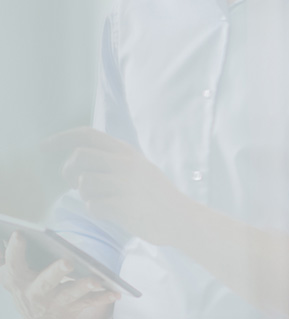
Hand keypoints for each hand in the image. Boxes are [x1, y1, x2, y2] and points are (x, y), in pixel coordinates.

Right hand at [0, 232, 117, 318]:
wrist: (36, 316)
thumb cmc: (28, 283)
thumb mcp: (16, 272)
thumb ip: (16, 255)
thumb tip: (19, 231)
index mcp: (19, 279)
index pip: (13, 264)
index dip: (15, 250)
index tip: (20, 234)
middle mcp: (35, 292)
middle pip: (45, 282)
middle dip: (56, 271)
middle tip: (68, 262)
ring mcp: (54, 302)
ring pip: (69, 294)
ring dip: (83, 287)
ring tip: (97, 280)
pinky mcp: (71, 309)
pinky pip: (89, 302)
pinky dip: (103, 297)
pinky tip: (116, 291)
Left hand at [48, 128, 192, 246]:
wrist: (179, 217)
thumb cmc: (155, 195)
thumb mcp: (139, 167)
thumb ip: (114, 159)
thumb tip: (79, 155)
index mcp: (127, 152)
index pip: (88, 135)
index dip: (62, 138)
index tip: (44, 146)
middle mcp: (125, 164)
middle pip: (79, 156)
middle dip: (68, 170)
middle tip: (71, 183)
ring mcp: (124, 185)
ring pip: (83, 183)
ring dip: (84, 194)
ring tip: (100, 199)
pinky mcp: (123, 206)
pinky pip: (92, 206)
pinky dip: (95, 210)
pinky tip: (110, 211)